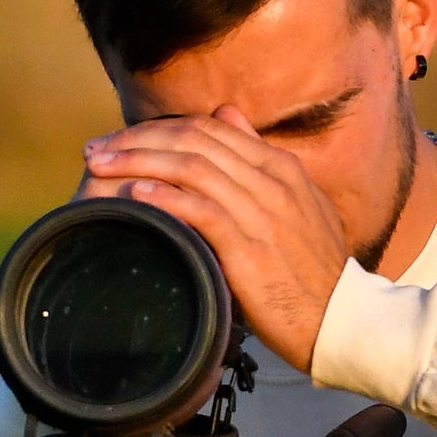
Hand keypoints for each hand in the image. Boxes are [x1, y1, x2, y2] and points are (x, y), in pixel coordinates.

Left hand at [77, 106, 347, 371]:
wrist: (342, 320)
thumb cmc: (312, 272)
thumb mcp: (296, 205)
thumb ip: (260, 162)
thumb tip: (226, 116)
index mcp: (281, 168)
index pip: (211, 128)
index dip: (160, 128)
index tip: (120, 140)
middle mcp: (273, 181)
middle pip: (194, 140)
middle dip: (137, 140)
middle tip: (95, 151)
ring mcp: (263, 213)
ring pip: (192, 168)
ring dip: (138, 162)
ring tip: (99, 168)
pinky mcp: (251, 247)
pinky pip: (201, 211)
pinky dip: (164, 198)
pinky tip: (134, 194)